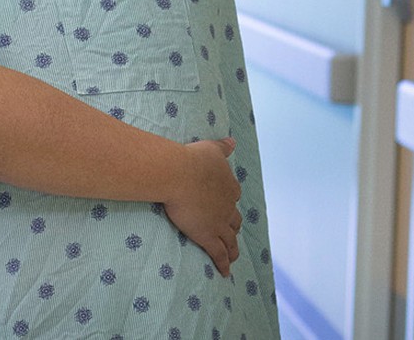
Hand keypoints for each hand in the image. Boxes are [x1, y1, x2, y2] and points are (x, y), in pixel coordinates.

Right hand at [162, 137, 241, 276]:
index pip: (233, 194)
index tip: (226, 202)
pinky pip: (219, 253)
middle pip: (234, 219)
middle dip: (233, 226)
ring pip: (230, 240)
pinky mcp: (208, 236)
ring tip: (233, 256)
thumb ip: (223, 147)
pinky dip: (223, 263)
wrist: (179, 174)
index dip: (230, 200)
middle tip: (231, 232)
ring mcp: (219, 223)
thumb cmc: (192, 160)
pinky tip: (226, 273)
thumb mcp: (210, 149)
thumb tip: (233, 141)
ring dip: (233, 249)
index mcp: (228, 186)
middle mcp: (228, 206)